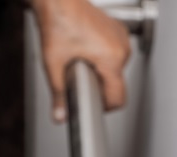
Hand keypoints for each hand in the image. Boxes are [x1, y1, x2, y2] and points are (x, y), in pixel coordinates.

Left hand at [31, 0, 130, 120]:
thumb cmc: (58, 21)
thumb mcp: (54, 64)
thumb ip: (59, 93)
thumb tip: (61, 115)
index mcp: (112, 58)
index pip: (119, 98)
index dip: (104, 107)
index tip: (92, 103)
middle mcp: (122, 48)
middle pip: (116, 85)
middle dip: (99, 85)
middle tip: (78, 73)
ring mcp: (123, 39)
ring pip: (116, 70)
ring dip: (101, 71)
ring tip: (82, 58)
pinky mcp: (120, 32)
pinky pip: (116, 55)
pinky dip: (103, 58)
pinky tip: (88, 49)